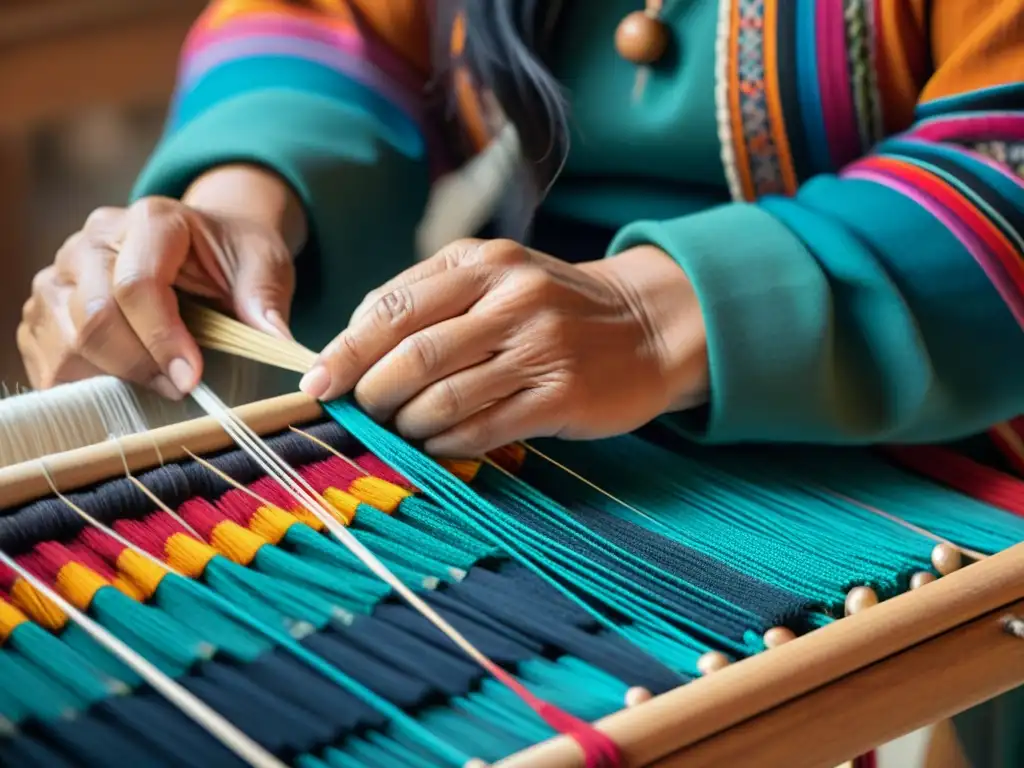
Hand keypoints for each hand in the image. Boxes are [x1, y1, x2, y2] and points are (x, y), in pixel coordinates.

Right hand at [18, 165, 303, 397]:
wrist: (204, 244)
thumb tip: (280, 347)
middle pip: (94, 315)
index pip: (137, 284)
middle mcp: (96, 238)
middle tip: (180, 388)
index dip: (161, 339)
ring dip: (109, 376)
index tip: (191, 379)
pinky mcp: (49, 302)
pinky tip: (121, 383)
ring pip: (63, 339)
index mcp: (152, 220)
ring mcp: (64, 269)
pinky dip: (81, 380)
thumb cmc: (234, 256)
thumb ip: (266, 302)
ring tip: (156, 384)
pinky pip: (47, 353)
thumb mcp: (264, 266)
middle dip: (138, 364)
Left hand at [300, 239, 707, 456]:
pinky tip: (439, 444)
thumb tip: (351, 341)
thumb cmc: (554, 309)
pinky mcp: (561, 395)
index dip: (345, 349)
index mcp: (485, 263)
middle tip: (362, 411)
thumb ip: (430, 297)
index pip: (393, 307)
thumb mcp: (497, 278)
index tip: (316, 382)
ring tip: (403, 429)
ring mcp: (540, 347)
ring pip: (443, 398)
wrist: (646, 328)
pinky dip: (447, 443)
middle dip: (371, 392)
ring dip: (407, 424)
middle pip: (412, 355)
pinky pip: (482, 428)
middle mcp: (512, 298)